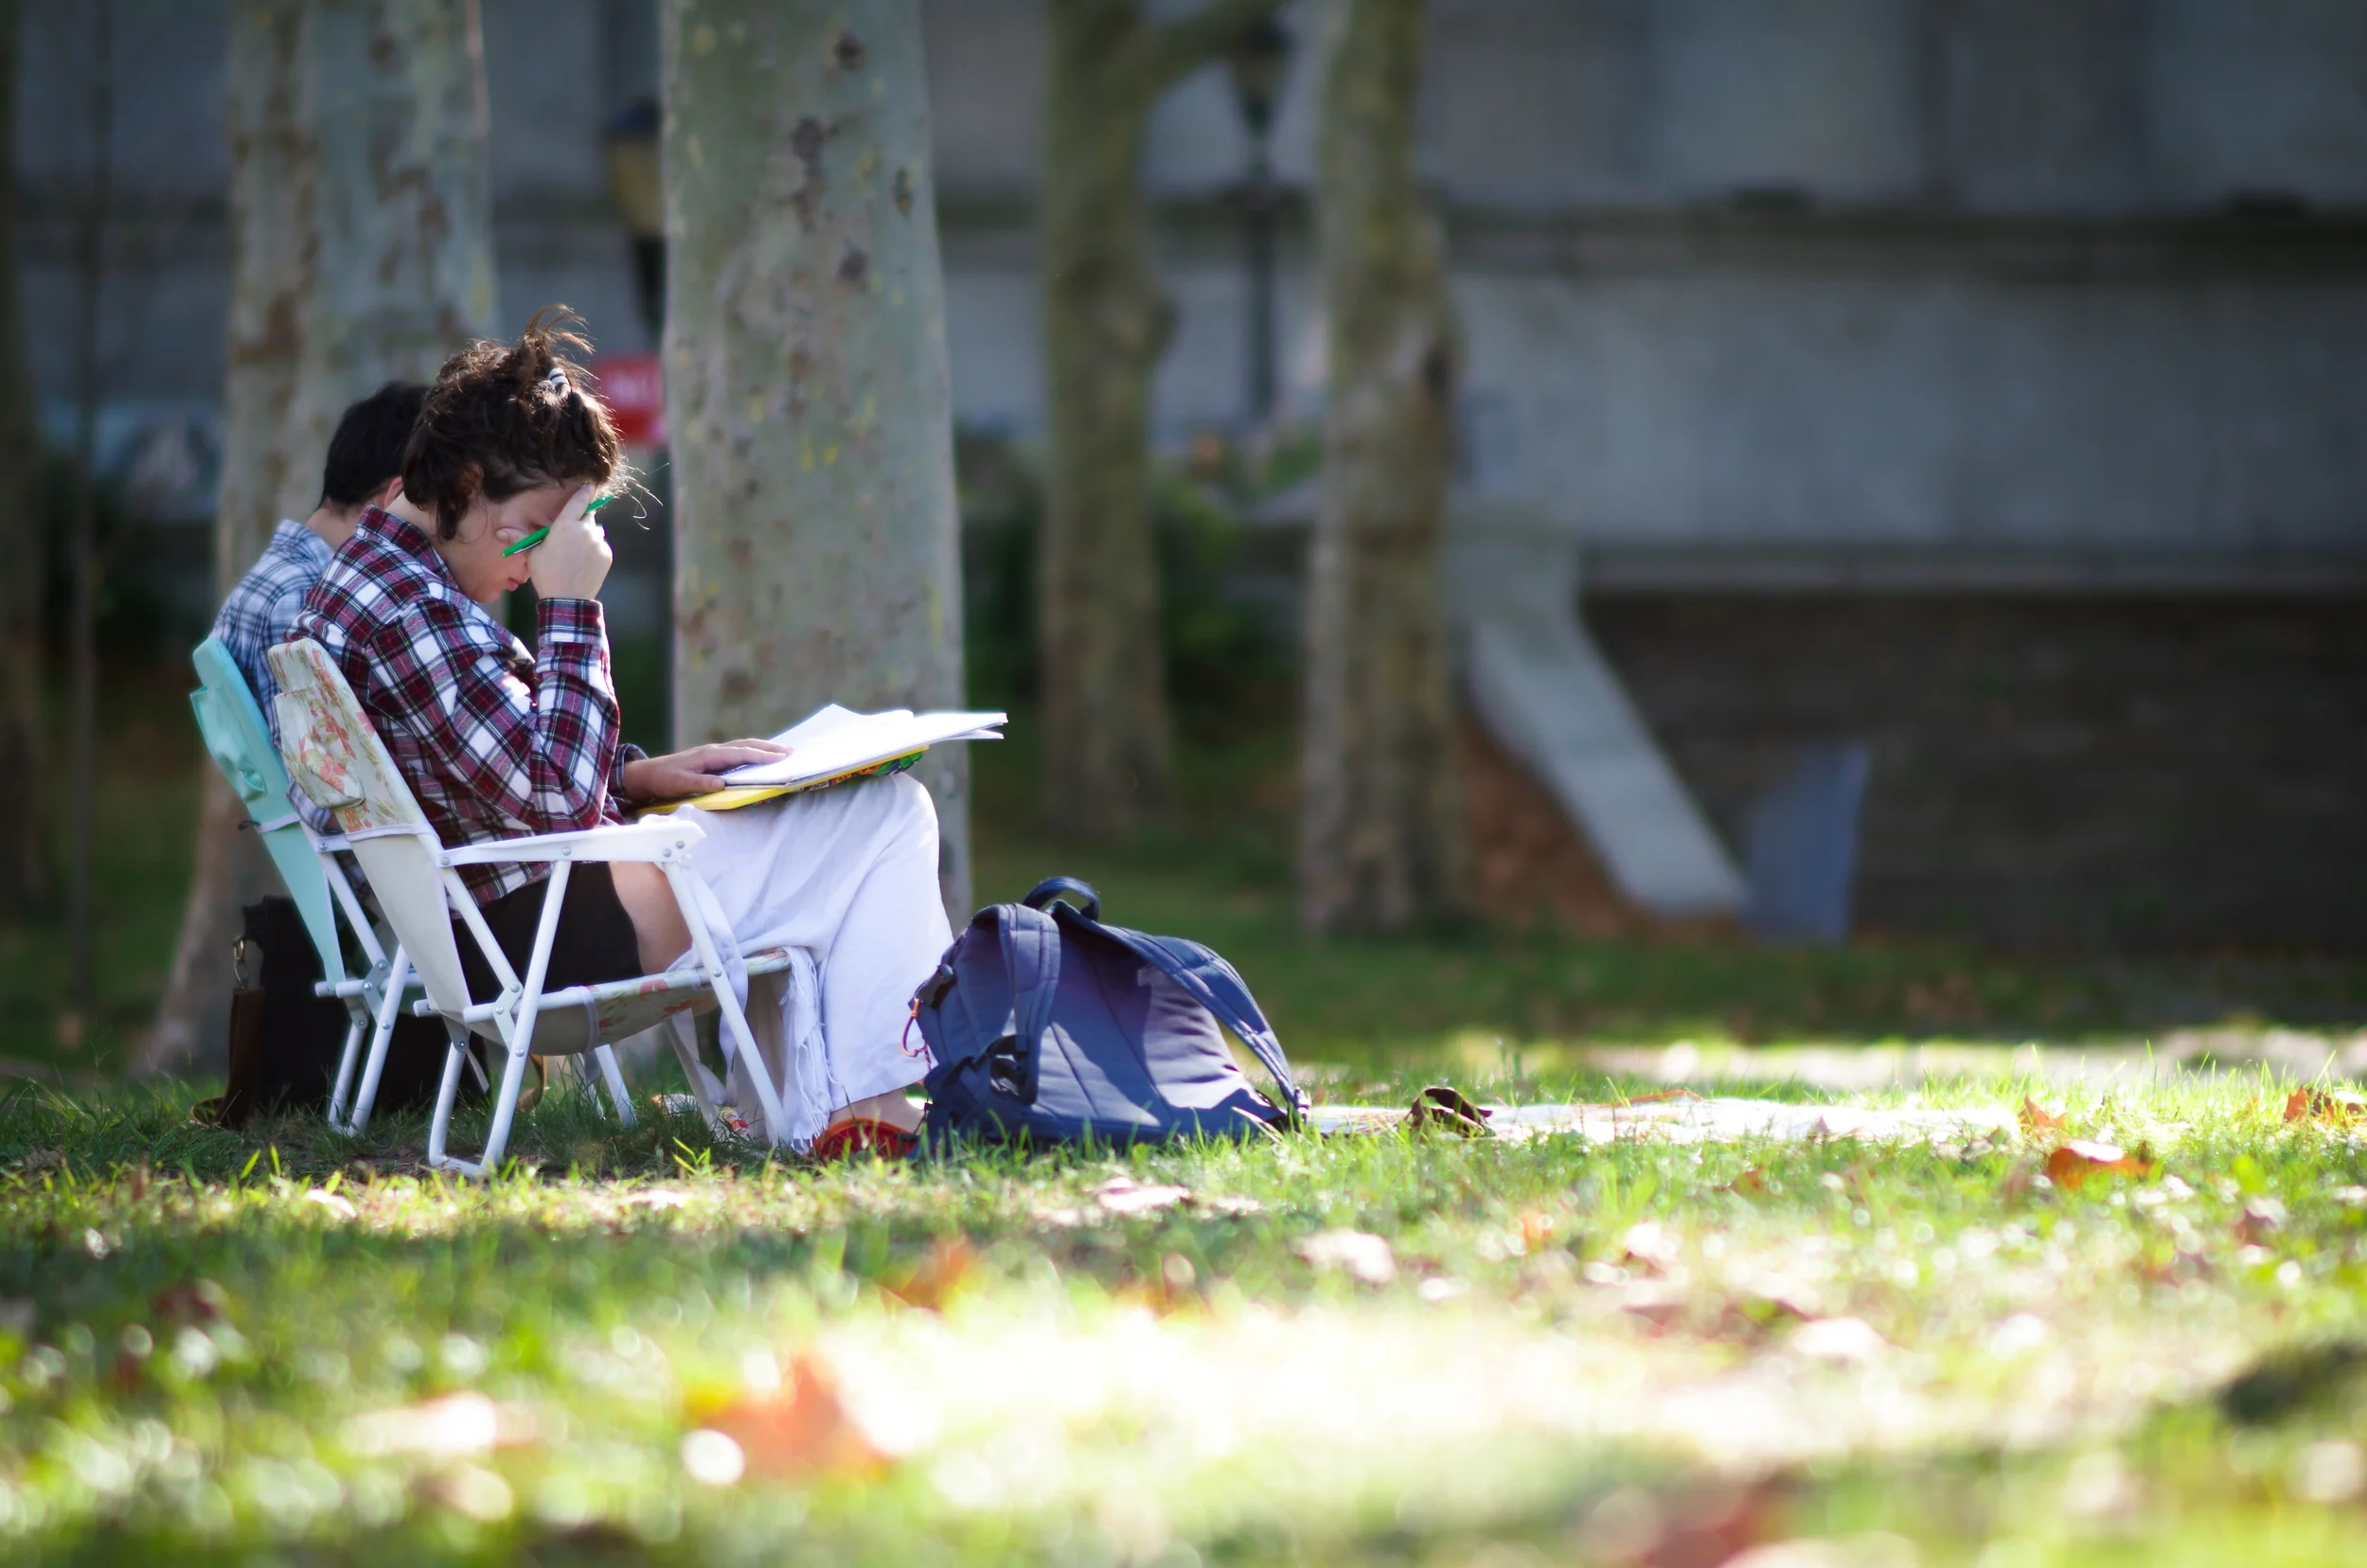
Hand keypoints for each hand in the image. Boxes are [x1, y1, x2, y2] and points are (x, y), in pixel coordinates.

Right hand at [528, 485, 613, 601]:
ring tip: (577, 551)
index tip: (589, 485)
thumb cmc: (547, 574)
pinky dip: (595, 550)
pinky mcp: (607, 554)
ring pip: (596, 531)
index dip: (585, 492)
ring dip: (589, 535)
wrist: (568, 599)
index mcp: (565, 525)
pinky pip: (601, 546)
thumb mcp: (532, 555)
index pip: (579, 501)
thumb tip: (499, 531)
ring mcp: (599, 542)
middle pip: (588, 516)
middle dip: (581, 520)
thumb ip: (521, 538)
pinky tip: (584, 562)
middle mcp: (585, 530)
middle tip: (571, 534)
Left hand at [620, 739, 792, 801]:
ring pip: (743, 747)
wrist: (647, 775)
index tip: (780, 758)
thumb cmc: (663, 779)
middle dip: (769, 748)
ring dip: (762, 748)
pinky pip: (737, 753)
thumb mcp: (680, 784)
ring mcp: (713, 753)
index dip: (761, 756)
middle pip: (746, 745)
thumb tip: (723, 783)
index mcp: (709, 755)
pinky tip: (759, 757)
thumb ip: (701, 783)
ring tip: (781, 752)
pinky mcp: (711, 758)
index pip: (740, 754)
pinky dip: (752, 752)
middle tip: (790, 752)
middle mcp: (713, 751)